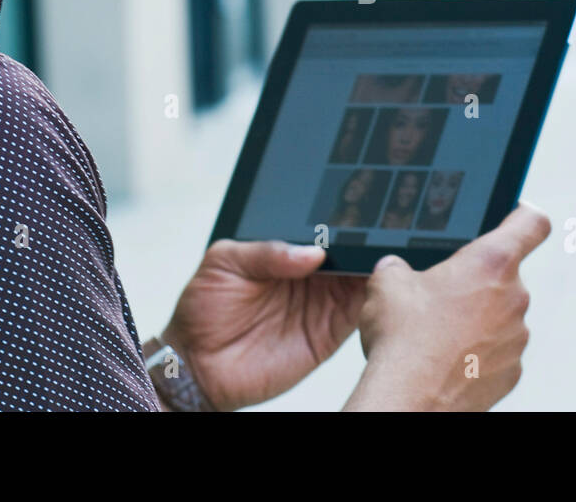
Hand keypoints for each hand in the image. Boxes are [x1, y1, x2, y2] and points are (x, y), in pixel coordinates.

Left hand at [161, 240, 365, 410]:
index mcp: (286, 252)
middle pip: (348, 252)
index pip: (321, 232)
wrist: (196, 365)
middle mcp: (309, 276)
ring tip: (380, 251)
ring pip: (361, 278)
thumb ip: (267, 251)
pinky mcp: (328, 334)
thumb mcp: (226, 262)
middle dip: (364, 239)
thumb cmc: (203, 310)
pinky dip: (373, 297)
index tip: (358, 210)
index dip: (340, 221)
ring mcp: (321, 304)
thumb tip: (312, 251)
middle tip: (377, 229)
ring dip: (373, 265)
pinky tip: (375, 282)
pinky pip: (360, 313)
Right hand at [343, 202, 551, 410]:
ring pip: (499, 316)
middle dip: (476, 282)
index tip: (514, 215)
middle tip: (440, 295)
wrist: (410, 400)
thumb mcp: (386, 283)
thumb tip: (398, 270)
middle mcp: (514, 297)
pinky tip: (446, 358)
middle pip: (505, 276)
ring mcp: (517, 337)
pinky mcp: (512, 371)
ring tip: (436, 333)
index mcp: (491, 262)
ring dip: (476, 319)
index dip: (524, 214)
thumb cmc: (404, 341)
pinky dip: (477, 352)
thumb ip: (401, 265)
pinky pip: (497, 350)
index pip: (531, 223)